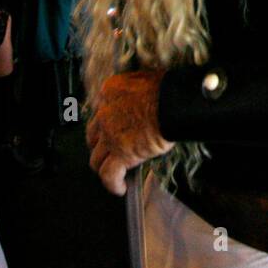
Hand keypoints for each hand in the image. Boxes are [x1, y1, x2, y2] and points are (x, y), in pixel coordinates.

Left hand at [86, 70, 173, 195]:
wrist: (174, 103)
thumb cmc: (167, 90)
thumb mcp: (145, 79)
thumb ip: (134, 89)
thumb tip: (141, 98)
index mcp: (110, 92)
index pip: (99, 111)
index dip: (106, 124)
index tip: (113, 130)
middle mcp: (104, 114)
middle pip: (93, 137)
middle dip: (100, 146)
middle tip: (111, 152)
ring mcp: (110, 135)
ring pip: (96, 159)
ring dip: (103, 167)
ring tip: (114, 173)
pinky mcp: (120, 154)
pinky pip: (108, 175)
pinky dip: (113, 184)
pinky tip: (120, 188)